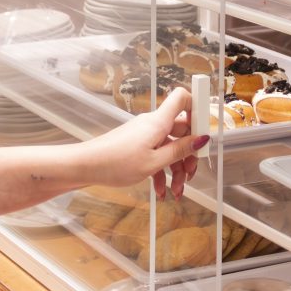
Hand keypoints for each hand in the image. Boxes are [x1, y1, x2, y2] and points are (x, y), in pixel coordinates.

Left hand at [79, 87, 207, 199]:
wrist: (85, 167)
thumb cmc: (115, 163)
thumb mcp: (154, 162)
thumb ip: (180, 150)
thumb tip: (202, 139)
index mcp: (159, 122)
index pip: (182, 98)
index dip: (197, 108)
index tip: (205, 129)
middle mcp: (153, 124)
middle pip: (181, 132)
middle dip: (188, 156)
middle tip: (190, 176)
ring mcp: (144, 135)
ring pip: (169, 148)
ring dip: (175, 171)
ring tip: (176, 192)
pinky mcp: (136, 145)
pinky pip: (156, 155)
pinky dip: (161, 173)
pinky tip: (161, 192)